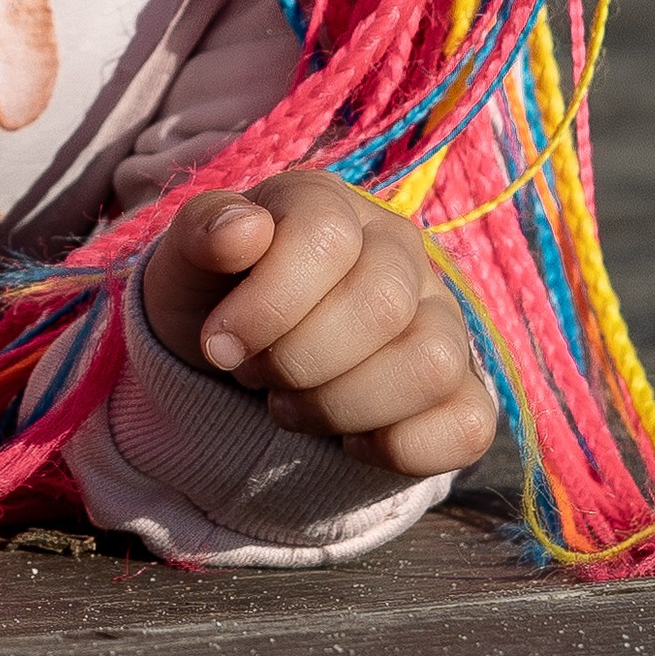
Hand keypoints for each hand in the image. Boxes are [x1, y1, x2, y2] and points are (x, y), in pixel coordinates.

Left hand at [139, 172, 495, 478]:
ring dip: (342, 406)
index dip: (267, 305)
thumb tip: (244, 230)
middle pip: (382, 306)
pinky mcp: (459, 391)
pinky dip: (400, 448)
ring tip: (293, 404)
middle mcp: (399, 252)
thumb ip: (204, 232)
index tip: (218, 345)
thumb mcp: (185, 265)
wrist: (233, 368)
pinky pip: (469, 425)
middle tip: (256, 374)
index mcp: (332, 207)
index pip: (327, 239)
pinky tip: (350, 441)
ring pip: (433, 365)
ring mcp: (440, 321)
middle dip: (297, 361)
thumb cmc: (213, 303)